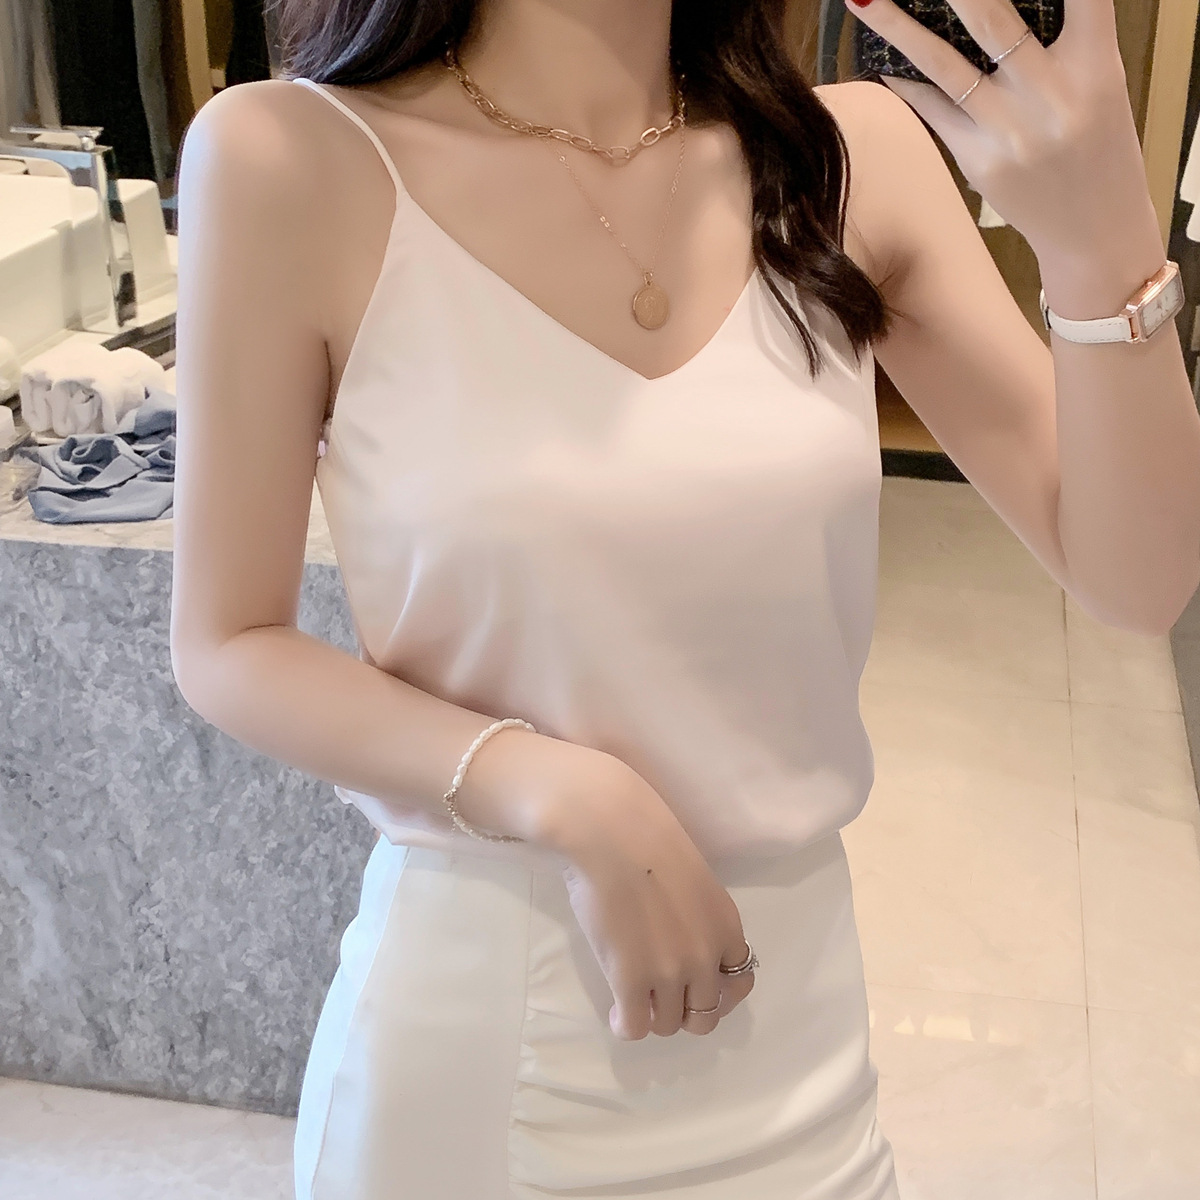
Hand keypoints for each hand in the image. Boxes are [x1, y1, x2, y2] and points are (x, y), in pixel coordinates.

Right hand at [457, 731, 754, 1038]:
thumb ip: (700, 920)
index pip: (740, 983)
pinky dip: (626, 1025)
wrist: (611, 833)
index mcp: (726, 927)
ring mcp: (670, 972)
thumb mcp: (696, 883)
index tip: (696, 987)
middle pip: (704, 1015)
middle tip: (659, 995)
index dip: (718, 993)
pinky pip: (635, 1027)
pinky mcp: (631, 980)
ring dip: (652, 1016)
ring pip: (669, 1025)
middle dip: (683, 1010)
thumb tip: (684, 943)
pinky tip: (617, 1013)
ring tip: (633, 999)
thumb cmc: (646, 842)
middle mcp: (706, 956)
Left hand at [843, 0, 1161, 261]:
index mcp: (1095, 65)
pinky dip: (906, 84)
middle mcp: (1049, 94)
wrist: (1094, 229)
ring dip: (898, 28)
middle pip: (994, 20)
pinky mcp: (977, 159)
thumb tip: (992, 11)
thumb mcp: (1102, 82)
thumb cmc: (1100, 145)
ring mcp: (1008, 130)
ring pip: (944, 66)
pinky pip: (933, 111)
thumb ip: (1068, 40)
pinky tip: (881, 63)